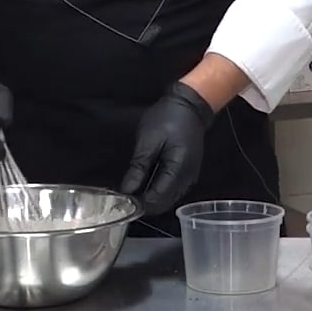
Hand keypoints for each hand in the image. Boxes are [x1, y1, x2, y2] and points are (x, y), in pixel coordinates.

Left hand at [120, 81, 215, 214]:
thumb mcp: (148, 140)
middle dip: (145, 204)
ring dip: (152, 199)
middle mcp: (187, 180)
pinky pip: (173, 190)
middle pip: (164, 204)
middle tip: (125, 196)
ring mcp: (190, 178)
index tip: (121, 200)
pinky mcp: (188, 173)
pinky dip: (159, 191)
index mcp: (178, 171)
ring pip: (169, 199)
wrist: (190, 106)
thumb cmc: (168, 118)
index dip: (139, 204)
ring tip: (133, 191)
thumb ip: (138, 168)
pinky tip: (147, 184)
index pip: (157, 199)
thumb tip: (127, 191)